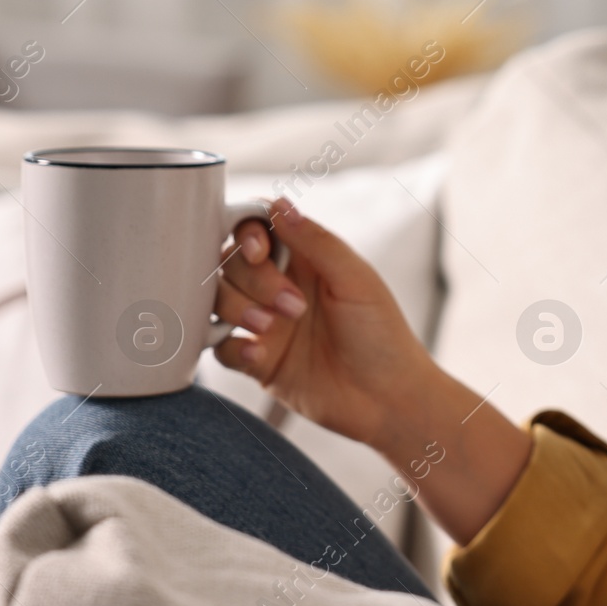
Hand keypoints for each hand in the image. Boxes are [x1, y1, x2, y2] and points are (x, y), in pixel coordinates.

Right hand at [214, 197, 435, 450]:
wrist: (387, 400)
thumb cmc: (383, 335)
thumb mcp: (356, 280)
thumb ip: (316, 242)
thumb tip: (279, 204)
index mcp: (306, 259)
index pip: (257, 228)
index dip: (247, 234)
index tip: (260, 252)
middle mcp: (280, 286)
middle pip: (231, 262)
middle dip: (252, 280)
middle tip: (293, 307)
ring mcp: (265, 323)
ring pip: (219, 300)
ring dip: (237, 309)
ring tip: (271, 328)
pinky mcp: (258, 361)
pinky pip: (221, 348)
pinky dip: (233, 348)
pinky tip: (259, 357)